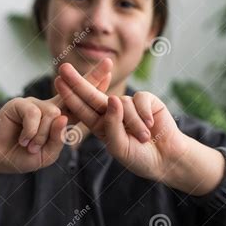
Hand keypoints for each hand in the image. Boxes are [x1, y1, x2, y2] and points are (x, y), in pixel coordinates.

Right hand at [0, 58, 112, 178]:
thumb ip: (58, 140)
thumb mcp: (46, 155)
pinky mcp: (19, 103)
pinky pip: (35, 115)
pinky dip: (32, 132)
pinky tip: (23, 140)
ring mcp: (35, 103)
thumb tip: (64, 117)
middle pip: (73, 91)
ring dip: (43, 136)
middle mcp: (49, 108)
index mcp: (58, 119)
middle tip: (109, 62)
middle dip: (92, 78)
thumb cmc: (20, 155)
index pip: (79, 103)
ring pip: (54, 115)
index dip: (93, 89)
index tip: (109, 73)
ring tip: (29, 146)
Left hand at [54, 62, 185, 181]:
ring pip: (123, 104)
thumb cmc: (140, 157)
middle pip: (93, 95)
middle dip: (78, 82)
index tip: (58, 82)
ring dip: (134, 123)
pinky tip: (151, 125)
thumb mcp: (120, 147)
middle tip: (63, 68)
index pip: (83, 109)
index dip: (71, 96)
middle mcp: (112, 112)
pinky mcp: (145, 100)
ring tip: (144, 138)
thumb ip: (112, 125)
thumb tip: (113, 99)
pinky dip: (145, 114)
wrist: (167, 158)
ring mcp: (128, 104)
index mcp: (100, 125)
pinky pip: (140, 100)